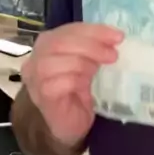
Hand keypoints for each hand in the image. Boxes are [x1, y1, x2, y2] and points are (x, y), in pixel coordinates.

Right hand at [21, 23, 122, 148]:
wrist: (70, 124)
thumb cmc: (78, 92)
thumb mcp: (87, 63)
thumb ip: (93, 48)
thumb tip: (115, 37)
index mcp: (47, 44)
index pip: (69, 29)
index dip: (94, 31)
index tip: (118, 36)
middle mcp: (36, 58)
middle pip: (60, 42)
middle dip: (91, 45)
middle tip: (113, 55)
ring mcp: (35, 78)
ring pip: (55, 61)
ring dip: (83, 63)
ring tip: (97, 70)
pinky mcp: (40, 96)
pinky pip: (56, 83)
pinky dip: (75, 80)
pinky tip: (85, 85)